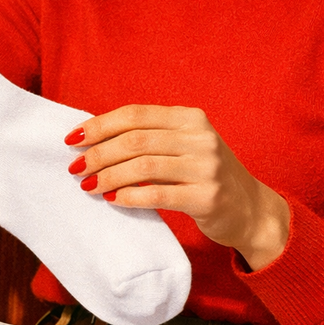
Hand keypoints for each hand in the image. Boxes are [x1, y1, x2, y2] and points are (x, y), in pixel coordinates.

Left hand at [65, 105, 290, 270]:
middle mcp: (200, 138)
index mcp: (190, 118)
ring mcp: (206, 167)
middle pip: (135, 139)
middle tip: (76, 168)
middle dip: (99, 153)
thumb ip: (151, 138)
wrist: (250, 210)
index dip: (100, 125)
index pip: (135, 114)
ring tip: (89, 185)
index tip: (73, 139)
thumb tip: (94, 140)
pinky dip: (129, 197)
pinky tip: (113, 199)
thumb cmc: (204, 176)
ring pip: (143, 166)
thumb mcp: (185, 146)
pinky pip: (157, 195)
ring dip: (108, 176)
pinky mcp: (207, 197)